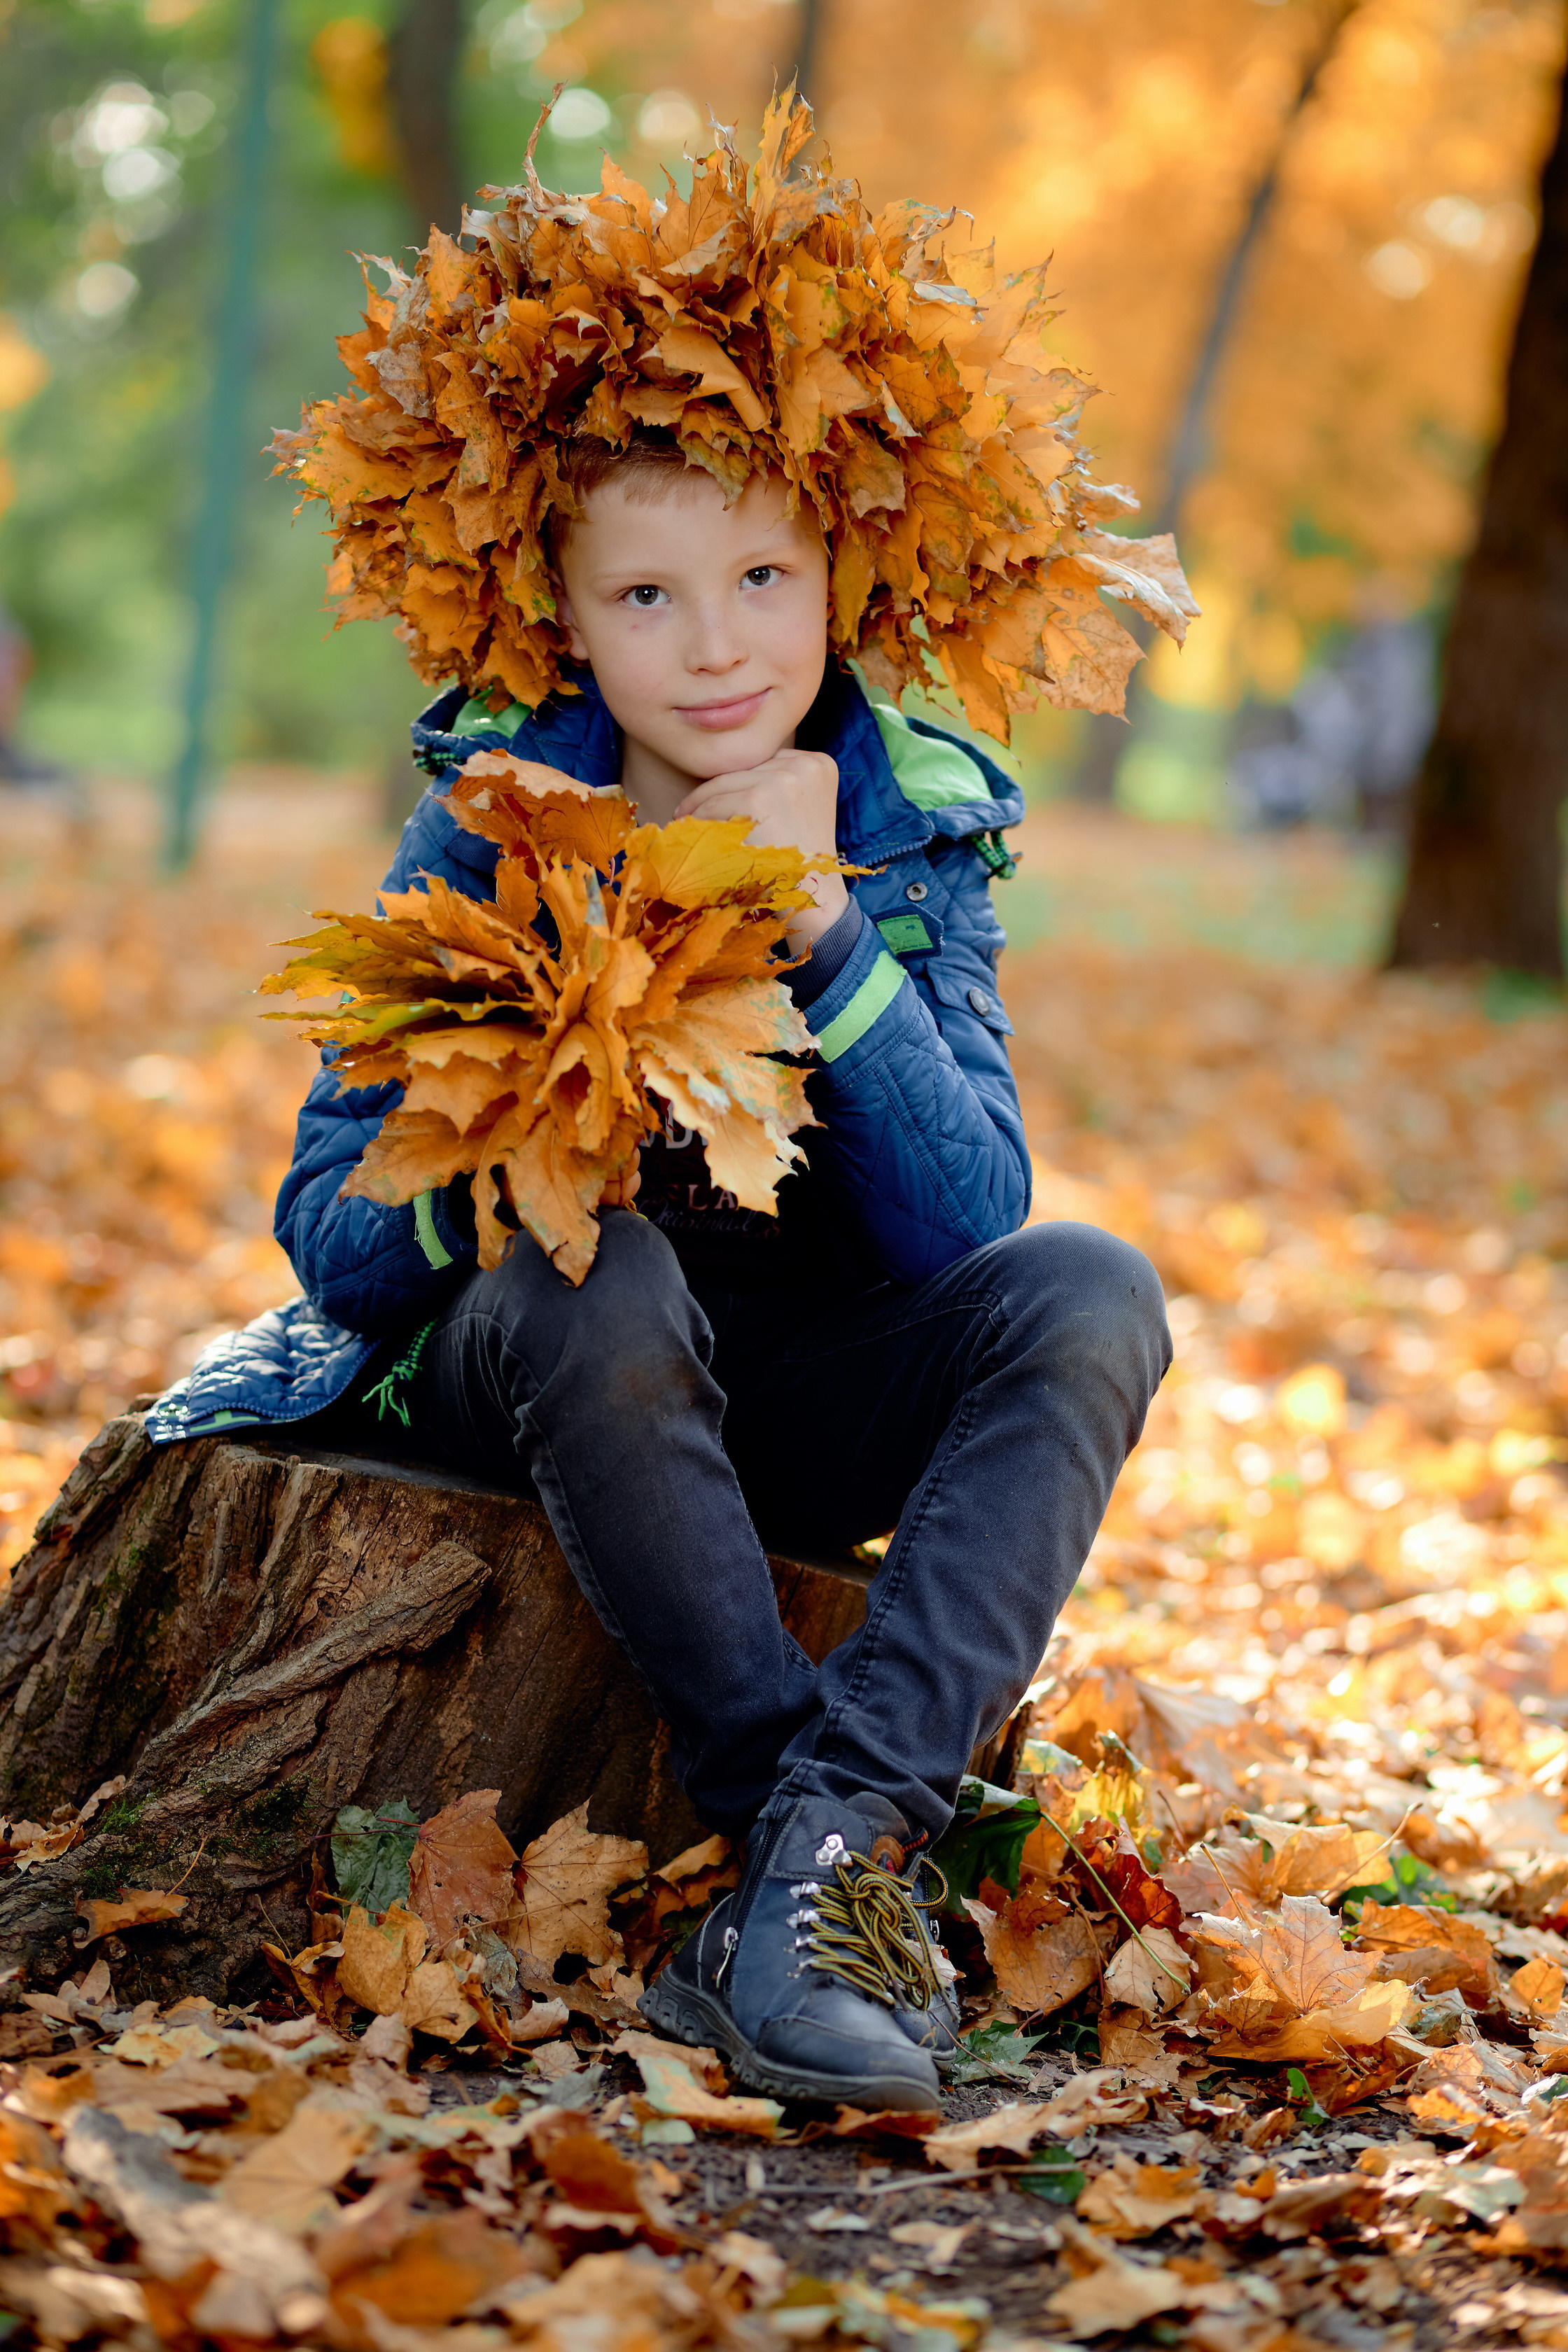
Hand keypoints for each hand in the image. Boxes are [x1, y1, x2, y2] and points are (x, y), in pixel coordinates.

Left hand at [675, 749, 848, 950]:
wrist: (814, 899)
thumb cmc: (801, 859)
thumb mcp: (803, 807)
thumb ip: (778, 782)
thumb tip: (723, 772)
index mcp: (819, 764)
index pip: (764, 764)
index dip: (738, 784)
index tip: (717, 798)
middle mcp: (805, 765)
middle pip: (743, 770)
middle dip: (717, 792)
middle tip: (688, 809)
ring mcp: (783, 780)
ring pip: (723, 784)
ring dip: (699, 805)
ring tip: (685, 820)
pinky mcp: (759, 799)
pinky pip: (713, 804)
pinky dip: (697, 820)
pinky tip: (693, 833)